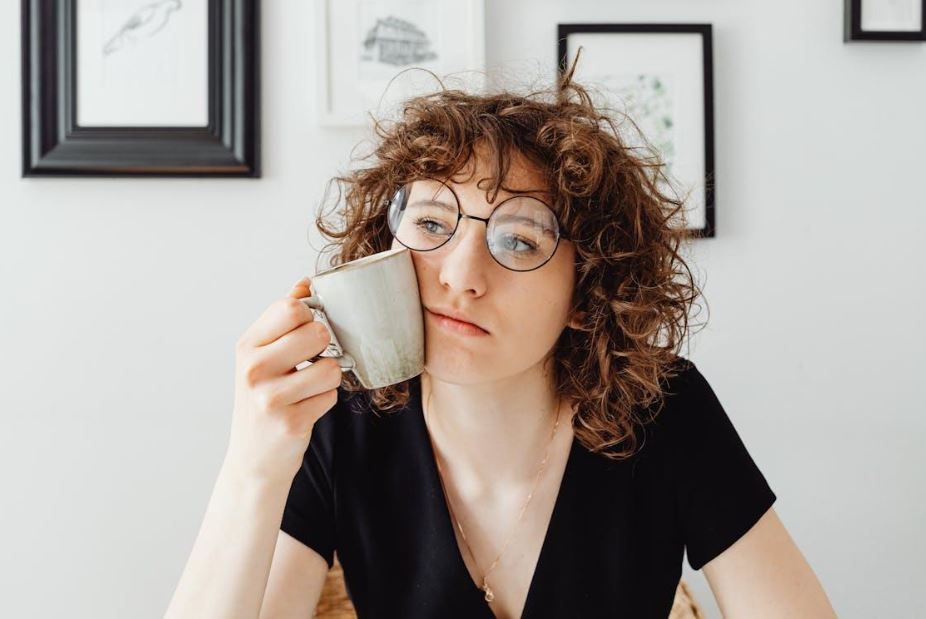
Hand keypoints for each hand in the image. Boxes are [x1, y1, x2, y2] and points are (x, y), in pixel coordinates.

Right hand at [223, 277, 341, 484]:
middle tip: (309, 362)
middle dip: (324, 347)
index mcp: (247, 346)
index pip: (291, 307)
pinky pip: (331, 396)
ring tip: (308, 388)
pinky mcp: (291, 422)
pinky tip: (305, 408)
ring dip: (328, 378)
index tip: (305, 332)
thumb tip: (305, 282)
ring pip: (331, 367)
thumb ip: (282, 319)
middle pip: (317, 332)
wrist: (252, 460)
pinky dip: (325, 401)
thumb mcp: (262, 356)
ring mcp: (270, 397)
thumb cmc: (263, 400)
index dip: (310, 317)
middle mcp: (253, 368)